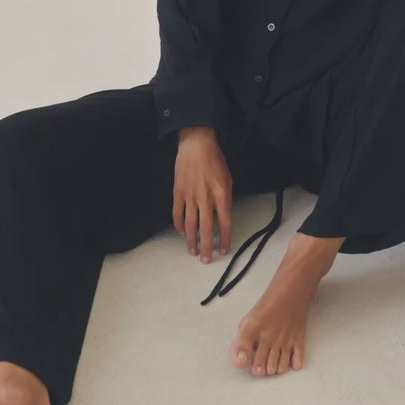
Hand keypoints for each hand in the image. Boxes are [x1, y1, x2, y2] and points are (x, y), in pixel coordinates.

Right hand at [173, 129, 232, 261]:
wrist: (196, 144)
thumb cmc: (215, 160)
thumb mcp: (228, 179)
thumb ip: (226, 199)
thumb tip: (223, 217)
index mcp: (222, 194)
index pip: (226, 222)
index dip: (225, 239)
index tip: (224, 250)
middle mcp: (206, 197)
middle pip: (207, 228)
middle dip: (207, 247)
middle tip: (206, 260)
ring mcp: (190, 195)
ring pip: (190, 224)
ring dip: (192, 240)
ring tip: (193, 252)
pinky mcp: (178, 192)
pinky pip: (177, 213)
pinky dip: (178, 226)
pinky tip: (181, 233)